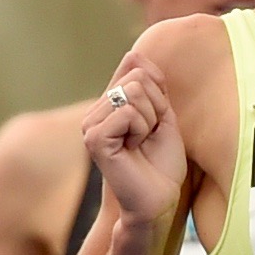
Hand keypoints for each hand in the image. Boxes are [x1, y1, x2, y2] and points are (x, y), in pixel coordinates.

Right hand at [82, 56, 185, 228]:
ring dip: (150, 120)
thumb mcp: (162, 115)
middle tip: (148, 137)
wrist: (158, 200)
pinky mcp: (94, 137)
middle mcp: (96, 112)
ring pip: (134, 92)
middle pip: (137, 78)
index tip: (155, 123)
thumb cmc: (161, 165)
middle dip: (156, 108)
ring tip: (141, 144)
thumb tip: (135, 53)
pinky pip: (128, 112)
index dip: (158, 93)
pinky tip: (133, 150)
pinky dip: (141, 129)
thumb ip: (151, 85)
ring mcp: (91, 124)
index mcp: (109, 105)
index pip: (137, 67)